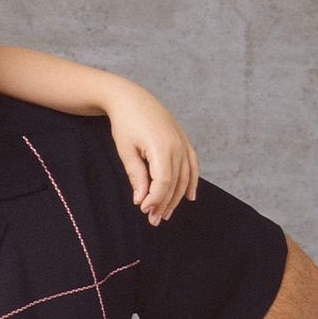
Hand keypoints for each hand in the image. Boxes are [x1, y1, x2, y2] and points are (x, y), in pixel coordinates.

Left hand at [103, 86, 198, 226]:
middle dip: (164, 203)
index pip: (164, 182)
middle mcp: (178, 145)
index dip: (156, 199)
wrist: (130, 98)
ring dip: (176, 198)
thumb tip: (141, 200)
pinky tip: (190, 197)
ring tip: (165, 214)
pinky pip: (192, 165)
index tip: (143, 210)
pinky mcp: (183, 140)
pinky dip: (192, 182)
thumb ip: (136, 176)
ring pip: (185, 177)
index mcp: (162, 147)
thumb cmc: (125, 123)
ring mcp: (183, 142)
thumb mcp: (126, 151)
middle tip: (152, 220)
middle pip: (176, 183)